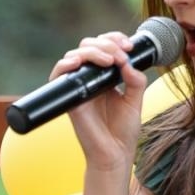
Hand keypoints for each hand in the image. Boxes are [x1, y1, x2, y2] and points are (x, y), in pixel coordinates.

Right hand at [51, 31, 146, 172]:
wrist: (114, 154)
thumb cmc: (123, 131)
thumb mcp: (135, 100)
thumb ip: (135, 80)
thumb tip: (127, 62)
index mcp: (105, 77)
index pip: (104, 47)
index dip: (114, 40)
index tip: (128, 46)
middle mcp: (89, 79)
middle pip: (88, 46)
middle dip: (106, 44)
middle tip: (120, 55)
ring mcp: (78, 87)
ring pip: (75, 55)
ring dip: (92, 51)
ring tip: (109, 61)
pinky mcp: (69, 98)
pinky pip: (59, 75)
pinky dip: (65, 64)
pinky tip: (79, 63)